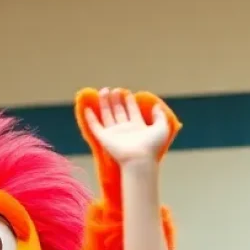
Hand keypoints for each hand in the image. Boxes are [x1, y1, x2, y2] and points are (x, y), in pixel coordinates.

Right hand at [74, 87, 180, 208]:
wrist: (139, 160)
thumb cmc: (151, 146)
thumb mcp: (162, 127)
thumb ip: (160, 116)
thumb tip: (157, 106)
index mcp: (138, 127)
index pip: (132, 111)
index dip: (130, 101)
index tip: (127, 92)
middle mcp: (125, 129)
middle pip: (119, 111)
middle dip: (116, 100)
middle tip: (114, 90)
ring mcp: (114, 134)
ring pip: (107, 115)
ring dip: (105, 104)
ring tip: (103, 91)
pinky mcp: (104, 139)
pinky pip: (95, 127)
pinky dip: (90, 118)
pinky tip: (87, 109)